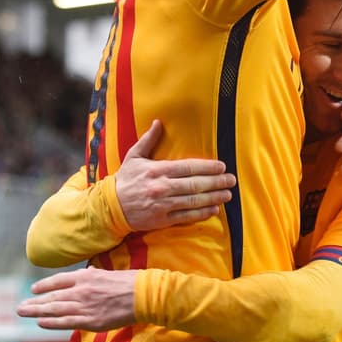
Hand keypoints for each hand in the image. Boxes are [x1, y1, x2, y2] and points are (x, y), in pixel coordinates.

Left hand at [16, 269, 137, 330]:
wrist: (144, 295)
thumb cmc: (131, 282)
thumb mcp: (109, 273)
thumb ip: (94, 275)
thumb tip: (86, 273)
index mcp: (86, 276)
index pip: (58, 280)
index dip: (44, 285)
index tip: (33, 290)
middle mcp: (81, 290)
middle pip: (52, 296)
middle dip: (34, 302)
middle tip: (20, 307)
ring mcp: (84, 306)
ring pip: (54, 309)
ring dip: (36, 311)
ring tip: (23, 313)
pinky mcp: (90, 320)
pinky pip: (65, 322)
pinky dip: (50, 322)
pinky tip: (40, 322)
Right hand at [115, 120, 233, 230]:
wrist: (109, 207)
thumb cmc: (124, 180)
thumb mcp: (134, 157)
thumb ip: (148, 140)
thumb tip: (158, 122)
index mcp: (157, 170)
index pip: (189, 167)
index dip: (208, 167)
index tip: (222, 167)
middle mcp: (162, 187)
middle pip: (195, 184)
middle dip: (217, 182)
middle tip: (231, 180)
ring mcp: (163, 205)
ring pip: (194, 201)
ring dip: (214, 197)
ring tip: (228, 194)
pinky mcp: (162, 220)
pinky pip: (186, 217)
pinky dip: (202, 213)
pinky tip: (214, 209)